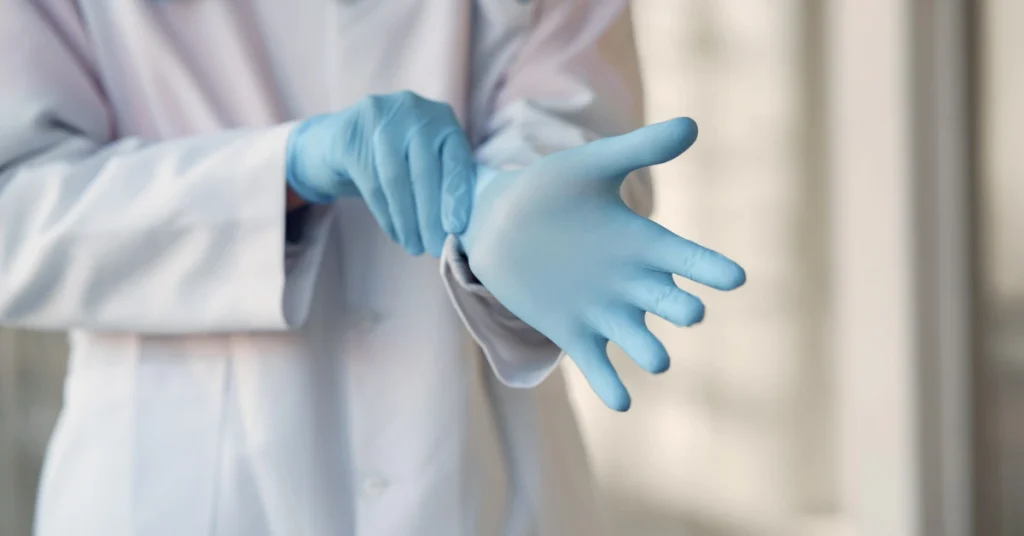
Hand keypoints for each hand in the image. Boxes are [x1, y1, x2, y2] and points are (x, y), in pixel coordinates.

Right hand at [286, 91, 474, 256]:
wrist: (340, 140)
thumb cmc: (398, 157)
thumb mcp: (426, 157)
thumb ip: (447, 178)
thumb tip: (463, 228)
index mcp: (441, 117)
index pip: (455, 158)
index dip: (457, 195)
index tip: (456, 229)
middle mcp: (413, 111)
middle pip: (424, 171)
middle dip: (430, 216)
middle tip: (434, 248)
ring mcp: (379, 118)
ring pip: (396, 180)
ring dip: (407, 220)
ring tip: (414, 246)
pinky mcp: (350, 136)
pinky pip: (371, 184)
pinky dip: (386, 215)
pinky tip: (396, 234)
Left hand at [459, 118, 745, 410]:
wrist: (497, 223)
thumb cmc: (548, 190)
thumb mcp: (590, 165)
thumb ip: (638, 149)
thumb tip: (693, 124)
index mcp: (642, 243)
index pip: (687, 258)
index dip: (710, 268)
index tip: (734, 277)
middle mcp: (631, 282)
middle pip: (670, 303)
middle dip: (682, 309)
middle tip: (690, 310)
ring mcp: (603, 311)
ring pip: (640, 340)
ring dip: (650, 351)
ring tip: (657, 358)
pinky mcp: (573, 333)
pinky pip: (598, 366)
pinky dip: (611, 386)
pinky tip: (622, 401)